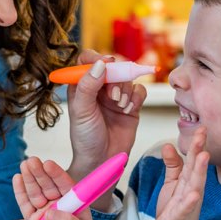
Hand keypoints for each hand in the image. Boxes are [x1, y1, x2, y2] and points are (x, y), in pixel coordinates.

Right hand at [13, 157, 99, 219]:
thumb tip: (49, 212)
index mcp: (74, 203)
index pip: (65, 185)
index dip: (57, 174)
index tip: (48, 164)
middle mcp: (59, 204)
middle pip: (48, 185)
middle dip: (40, 173)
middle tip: (32, 161)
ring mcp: (45, 212)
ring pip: (36, 192)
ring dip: (29, 179)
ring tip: (24, 165)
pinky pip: (25, 205)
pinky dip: (20, 192)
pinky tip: (17, 179)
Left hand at [66, 50, 145, 184]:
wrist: (102, 160)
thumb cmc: (85, 138)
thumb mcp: (81, 111)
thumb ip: (87, 86)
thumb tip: (99, 64)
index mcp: (81, 86)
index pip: (87, 60)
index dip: (97, 58)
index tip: (106, 64)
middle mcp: (99, 88)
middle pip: (112, 66)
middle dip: (115, 77)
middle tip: (112, 94)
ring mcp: (116, 96)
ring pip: (127, 78)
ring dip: (125, 90)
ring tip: (119, 106)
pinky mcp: (131, 105)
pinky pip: (139, 91)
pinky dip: (136, 98)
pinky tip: (128, 110)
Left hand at [149, 127, 209, 219]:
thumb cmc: (173, 212)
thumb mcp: (171, 185)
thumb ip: (172, 166)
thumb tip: (170, 145)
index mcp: (188, 182)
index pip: (193, 160)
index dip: (196, 144)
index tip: (201, 127)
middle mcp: (192, 191)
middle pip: (196, 168)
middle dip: (200, 150)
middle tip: (203, 132)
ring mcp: (188, 205)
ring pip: (195, 185)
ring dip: (200, 171)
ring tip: (204, 156)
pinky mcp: (180, 218)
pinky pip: (185, 208)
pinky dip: (190, 201)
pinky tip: (194, 194)